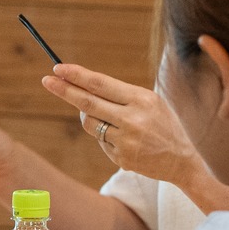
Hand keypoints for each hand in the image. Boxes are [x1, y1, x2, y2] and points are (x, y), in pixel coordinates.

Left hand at [41, 64, 199, 184]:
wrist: (181, 161)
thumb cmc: (162, 124)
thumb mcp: (149, 102)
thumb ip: (118, 96)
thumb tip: (81, 88)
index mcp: (141, 99)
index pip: (100, 83)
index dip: (76, 75)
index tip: (58, 68)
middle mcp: (132, 119)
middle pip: (87, 102)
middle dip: (64, 90)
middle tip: (46, 80)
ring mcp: (126, 141)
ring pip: (89, 124)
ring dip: (89, 118)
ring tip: (111, 119)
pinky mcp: (121, 158)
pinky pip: (100, 142)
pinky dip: (105, 137)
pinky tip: (126, 141)